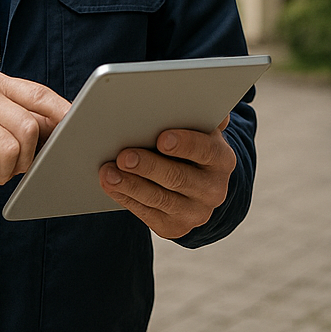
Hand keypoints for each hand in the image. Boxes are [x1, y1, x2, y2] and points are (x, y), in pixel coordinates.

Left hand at [100, 116, 236, 238]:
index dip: (185, 144)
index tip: (161, 138)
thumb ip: (198, 114)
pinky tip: (111, 186)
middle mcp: (214, 189)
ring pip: (160, 199)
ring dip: (131, 185)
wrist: (195, 185)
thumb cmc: (189, 147)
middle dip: (149, 166)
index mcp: (222, 159)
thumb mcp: (198, 131)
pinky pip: (148, 214)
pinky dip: (127, 198)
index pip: (206, 150)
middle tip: (124, 156)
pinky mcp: (176, 228)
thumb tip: (205, 103)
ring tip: (108, 173)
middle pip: (179, 177)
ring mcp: (196, 212)